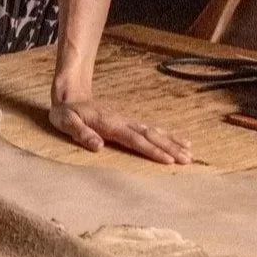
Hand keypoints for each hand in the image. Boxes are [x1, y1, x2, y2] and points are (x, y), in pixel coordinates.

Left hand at [49, 97, 192, 164]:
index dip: (151, 150)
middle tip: (188, 160)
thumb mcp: (65, 122)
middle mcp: (123, 121)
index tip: (168, 160)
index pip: (134, 139)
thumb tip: (98, 145)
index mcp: (109, 124)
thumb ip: (80, 133)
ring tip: (190, 153)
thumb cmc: (66, 113)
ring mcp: (127, 120)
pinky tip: (180, 140)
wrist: (70, 96)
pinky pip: (151, 129)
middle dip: (169, 147)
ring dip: (172, 141)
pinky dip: (168, 135)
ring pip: (154, 131)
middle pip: (150, 135)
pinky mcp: (129, 122)